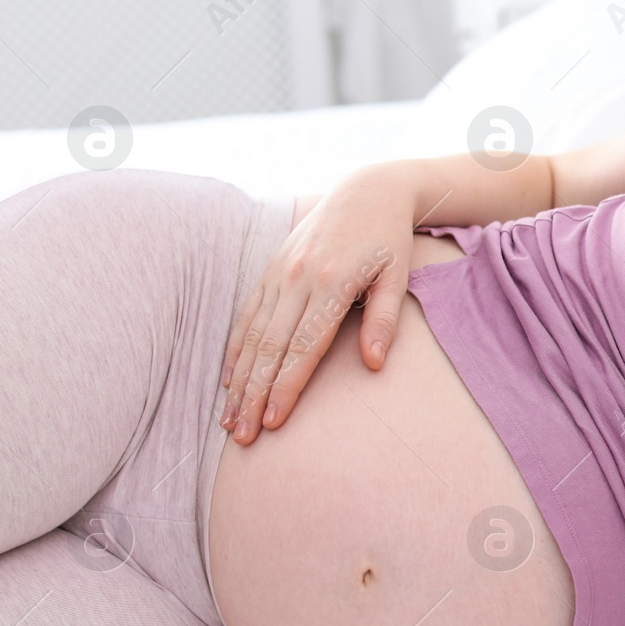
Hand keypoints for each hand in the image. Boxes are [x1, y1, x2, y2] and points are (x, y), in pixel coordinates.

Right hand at [219, 163, 414, 443]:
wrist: (366, 190)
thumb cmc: (388, 239)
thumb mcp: (397, 275)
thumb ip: (385, 320)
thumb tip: (374, 365)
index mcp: (330, 283)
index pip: (302, 347)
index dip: (286, 387)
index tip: (273, 421)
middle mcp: (297, 279)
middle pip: (270, 349)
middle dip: (253, 395)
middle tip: (242, 435)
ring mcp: (279, 273)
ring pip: (251, 336)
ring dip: (238, 380)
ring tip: (229, 419)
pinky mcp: (270, 269)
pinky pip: (246, 315)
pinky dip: (235, 349)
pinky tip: (227, 379)